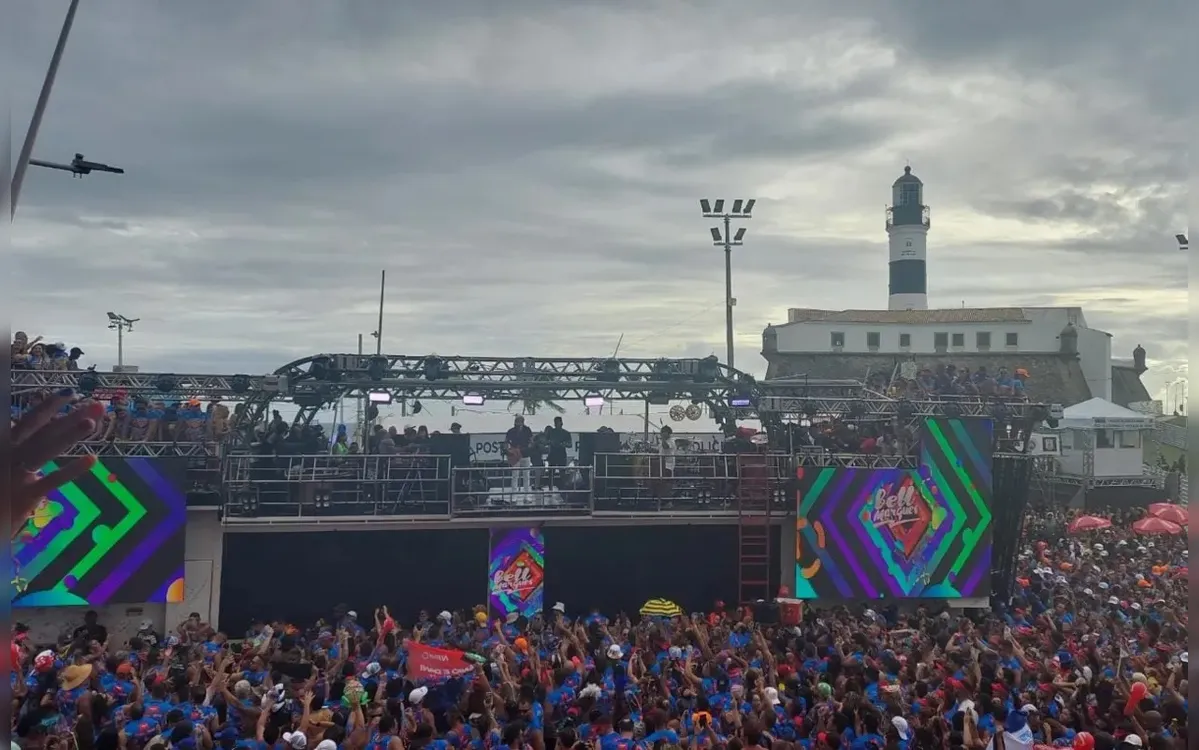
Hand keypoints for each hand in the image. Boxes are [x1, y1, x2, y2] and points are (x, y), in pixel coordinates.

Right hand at [9, 391, 103, 534]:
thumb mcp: (3, 459)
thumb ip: (14, 443)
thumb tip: (22, 434)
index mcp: (3, 445)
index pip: (30, 422)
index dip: (49, 406)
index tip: (69, 392)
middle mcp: (8, 454)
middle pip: (44, 431)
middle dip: (69, 416)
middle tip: (96, 405)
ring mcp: (15, 474)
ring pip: (47, 450)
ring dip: (70, 435)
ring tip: (93, 423)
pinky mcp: (24, 495)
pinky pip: (52, 480)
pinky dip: (72, 470)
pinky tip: (92, 459)